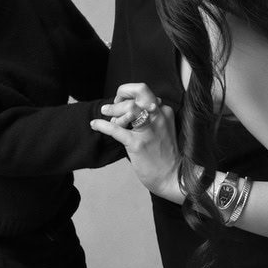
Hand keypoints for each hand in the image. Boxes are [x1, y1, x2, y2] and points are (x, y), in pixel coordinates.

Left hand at [91, 83, 182, 202]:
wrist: (172, 177)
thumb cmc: (165, 156)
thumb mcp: (163, 130)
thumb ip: (152, 117)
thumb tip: (132, 107)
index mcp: (164, 112)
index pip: (144, 91)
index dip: (128, 92)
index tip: (121, 101)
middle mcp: (159, 117)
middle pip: (139, 91)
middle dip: (121, 94)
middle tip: (112, 106)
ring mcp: (149, 130)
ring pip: (129, 107)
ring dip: (112, 109)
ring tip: (104, 113)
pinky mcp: (138, 144)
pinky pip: (116, 129)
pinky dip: (102, 125)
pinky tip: (95, 124)